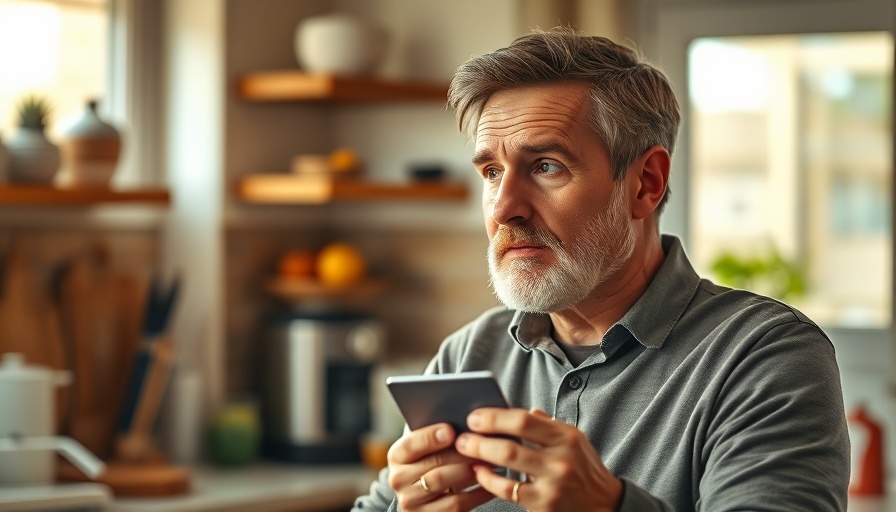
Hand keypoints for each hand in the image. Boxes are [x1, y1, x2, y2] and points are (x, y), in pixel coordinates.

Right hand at [386, 423, 494, 510]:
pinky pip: (456, 504)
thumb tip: (465, 427)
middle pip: (432, 465)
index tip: (451, 431)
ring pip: (444, 484)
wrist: (423, 493)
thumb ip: (439, 436)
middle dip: (460, 455)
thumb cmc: (430, 460)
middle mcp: (398, 479)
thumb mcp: (426, 447)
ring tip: (488, 463)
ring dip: (469, 472)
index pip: (411, 444)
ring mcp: (411, 501)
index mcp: (396, 455)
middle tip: (483, 447)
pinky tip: (489, 483)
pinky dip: (476, 493)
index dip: (430, 437)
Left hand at [455, 408, 622, 510]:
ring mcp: (553, 484)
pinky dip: (489, 480)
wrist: (604, 504)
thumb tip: (519, 411)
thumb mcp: (573, 439)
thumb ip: (546, 424)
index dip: (495, 417)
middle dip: (480, 439)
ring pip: (507, 467)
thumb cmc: (583, 466)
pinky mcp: (544, 505)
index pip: (524, 420)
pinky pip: (508, 491)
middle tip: (462, 435)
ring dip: (480, 457)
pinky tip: (479, 473)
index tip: (475, 416)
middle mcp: (561, 459)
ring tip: (465, 450)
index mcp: (567, 436)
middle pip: (510, 445)